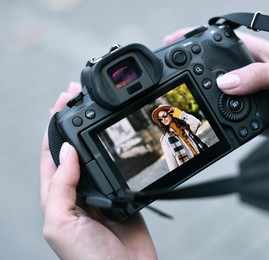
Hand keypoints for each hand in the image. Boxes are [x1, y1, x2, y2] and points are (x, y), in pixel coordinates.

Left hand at [40, 82, 156, 259]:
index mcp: (56, 196)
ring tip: (98, 109)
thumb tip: (69, 152)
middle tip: (78, 95)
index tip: (63, 101)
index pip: (52, 153)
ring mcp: (100, 192)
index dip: (54, 125)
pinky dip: (119, 151)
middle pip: (74, 148)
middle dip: (74, 121)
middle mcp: (77, 192)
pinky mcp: (122, 195)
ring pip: (96, 154)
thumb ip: (61, 187)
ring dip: (96, 132)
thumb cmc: (89, 259)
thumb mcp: (62, 223)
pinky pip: (119, 168)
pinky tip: (121, 140)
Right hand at [164, 30, 268, 120]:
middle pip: (212, 67)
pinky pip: (224, 114)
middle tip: (173, 74)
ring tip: (186, 99)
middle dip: (190, 69)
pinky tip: (207, 118)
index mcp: (256, 53)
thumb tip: (227, 82)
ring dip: (200, 95)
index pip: (220, 40)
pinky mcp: (246, 115)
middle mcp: (248, 72)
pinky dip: (213, 116)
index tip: (175, 43)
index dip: (195, 38)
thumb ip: (262, 76)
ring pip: (215, 91)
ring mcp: (246, 94)